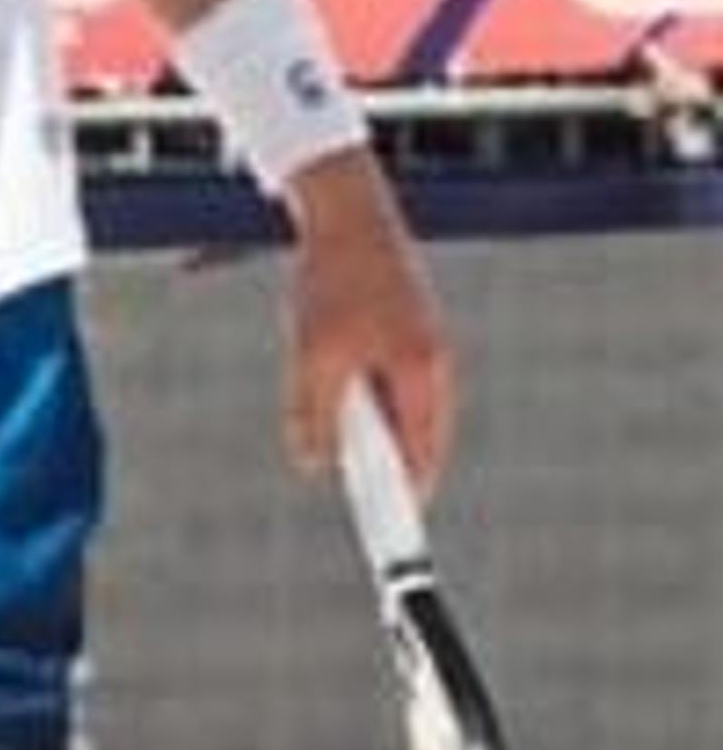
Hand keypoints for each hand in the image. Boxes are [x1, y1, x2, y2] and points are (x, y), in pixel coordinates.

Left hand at [277, 152, 453, 491]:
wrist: (345, 214)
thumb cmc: (333, 282)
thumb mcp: (313, 357)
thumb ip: (314, 416)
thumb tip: (314, 466)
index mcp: (425, 376)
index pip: (424, 458)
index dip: (405, 498)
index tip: (392, 535)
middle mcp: (435, 367)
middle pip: (413, 439)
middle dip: (376, 457)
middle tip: (338, 466)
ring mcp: (423, 349)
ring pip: (395, 409)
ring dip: (360, 418)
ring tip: (323, 392)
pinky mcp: (406, 333)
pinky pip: (385, 382)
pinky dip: (359, 391)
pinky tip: (326, 372)